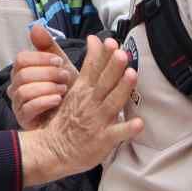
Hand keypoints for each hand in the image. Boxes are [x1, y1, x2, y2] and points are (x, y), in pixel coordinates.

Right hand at [9, 23, 77, 129]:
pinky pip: (28, 108)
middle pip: (22, 74)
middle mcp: (16, 86)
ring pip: (24, 91)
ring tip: (63, 90)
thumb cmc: (65, 87)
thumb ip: (48, 46)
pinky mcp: (23, 120)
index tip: (59, 61)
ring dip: (47, 88)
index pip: (21, 59)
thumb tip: (35, 26)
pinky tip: (58, 100)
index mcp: (22, 71)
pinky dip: (44, 101)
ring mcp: (18, 104)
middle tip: (65, 76)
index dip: (41, 58)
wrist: (76, 112)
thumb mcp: (60, 64)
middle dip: (47, 74)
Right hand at [18, 35, 142, 186]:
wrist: (52, 149)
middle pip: (104, 81)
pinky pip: (117, 134)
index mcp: (82, 90)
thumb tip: (94, 41)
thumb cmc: (65, 120)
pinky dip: (127, 129)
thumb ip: (87, 67)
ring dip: (122, 89)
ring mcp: (97, 121)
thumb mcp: (72, 90)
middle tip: (121, 53)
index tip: (109, 40)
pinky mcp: (103, 140)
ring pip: (112, 102)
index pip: (92, 68)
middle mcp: (91, 103)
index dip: (101, 54)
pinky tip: (139, 123)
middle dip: (113, 66)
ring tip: (132, 75)